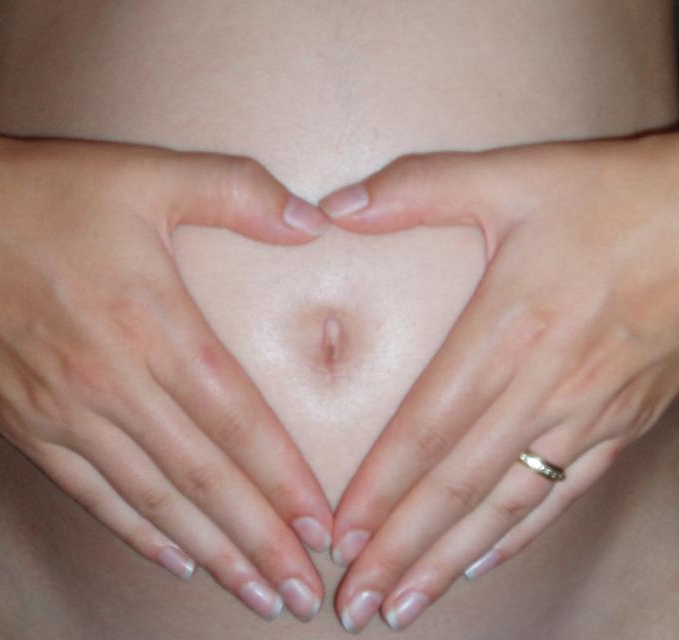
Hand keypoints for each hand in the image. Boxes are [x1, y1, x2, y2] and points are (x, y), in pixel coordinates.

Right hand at [0, 127, 332, 621]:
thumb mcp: (149, 175)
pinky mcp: (30, 422)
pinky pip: (91, 493)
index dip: (283, 478)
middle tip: (302, 592)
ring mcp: (67, 411)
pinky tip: (176, 561)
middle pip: (203, 478)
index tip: (322, 526)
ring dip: (210, 552)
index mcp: (150, 323)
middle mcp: (112, 382)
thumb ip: (238, 192)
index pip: (236, 419)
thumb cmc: (51, 194)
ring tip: (255, 594)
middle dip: (259, 541)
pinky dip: (136, 532)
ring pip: (153, 500)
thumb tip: (317, 222)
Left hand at [319, 132, 678, 630]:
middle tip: (358, 607)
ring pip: (506, 507)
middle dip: (401, 551)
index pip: (426, 429)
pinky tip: (480, 564)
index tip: (340, 537)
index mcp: (509, 329)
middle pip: (458, 486)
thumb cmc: (608, 199)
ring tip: (406, 608)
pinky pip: (561, 495)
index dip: (380, 488)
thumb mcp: (511, 178)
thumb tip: (336, 205)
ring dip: (450, 561)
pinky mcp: (619, 424)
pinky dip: (517, 536)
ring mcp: (585, 414)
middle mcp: (543, 386)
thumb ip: (418, 189)